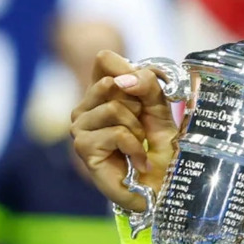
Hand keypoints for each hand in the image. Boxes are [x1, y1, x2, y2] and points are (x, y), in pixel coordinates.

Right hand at [70, 51, 180, 211]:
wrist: (162, 184)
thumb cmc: (159, 147)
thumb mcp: (159, 108)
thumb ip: (147, 85)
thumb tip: (123, 81)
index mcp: (102, 93)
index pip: (104, 59)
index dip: (127, 68)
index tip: (143, 93)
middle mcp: (86, 107)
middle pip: (111, 81)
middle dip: (138, 106)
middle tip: (143, 128)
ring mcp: (81, 127)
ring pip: (114, 108)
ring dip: (137, 130)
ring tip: (140, 146)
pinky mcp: (83, 147)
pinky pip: (116, 132)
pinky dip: (135, 148)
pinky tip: (138, 161)